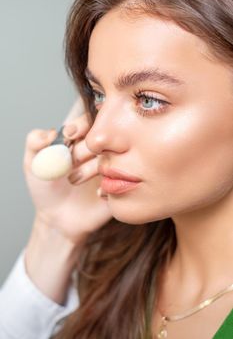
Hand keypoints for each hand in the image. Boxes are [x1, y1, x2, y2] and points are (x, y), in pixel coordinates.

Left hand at [23, 111, 111, 244]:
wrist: (58, 220)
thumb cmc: (46, 189)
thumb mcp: (32, 163)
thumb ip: (34, 141)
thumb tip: (52, 132)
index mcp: (81, 140)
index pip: (89, 120)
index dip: (81, 124)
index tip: (69, 134)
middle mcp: (99, 150)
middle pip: (103, 136)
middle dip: (84, 148)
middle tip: (69, 163)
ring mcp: (112, 167)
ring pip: (112, 157)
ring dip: (92, 168)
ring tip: (74, 181)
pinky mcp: (119, 185)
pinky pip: (122, 180)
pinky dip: (108, 185)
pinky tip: (96, 194)